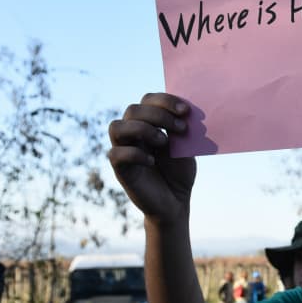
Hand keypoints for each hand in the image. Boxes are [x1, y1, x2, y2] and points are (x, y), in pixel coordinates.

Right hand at [107, 93, 197, 222]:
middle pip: (132, 110)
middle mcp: (132, 134)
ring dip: (142, 129)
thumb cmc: (179, 172)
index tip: (185, 110)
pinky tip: (152, 161)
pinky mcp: (120, 170)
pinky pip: (116, 154)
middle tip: (181, 128)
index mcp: (148, 123)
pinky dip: (135, 154)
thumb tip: (184, 111)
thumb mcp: (184, 147)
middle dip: (158, 115)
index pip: (147, 100)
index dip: (165, 101)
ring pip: (116, 127)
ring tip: (164, 142)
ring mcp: (124, 150)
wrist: (176, 202)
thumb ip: (180, 129)